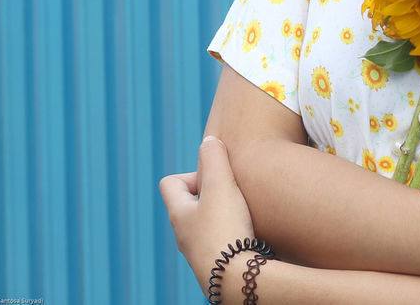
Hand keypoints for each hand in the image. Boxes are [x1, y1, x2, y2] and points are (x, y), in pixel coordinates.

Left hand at [159, 136, 257, 292]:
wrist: (236, 278)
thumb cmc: (225, 230)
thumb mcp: (220, 186)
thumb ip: (214, 159)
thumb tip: (209, 140)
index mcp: (179, 214)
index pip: (170, 183)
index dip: (190, 173)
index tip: (214, 177)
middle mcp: (185, 234)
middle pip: (189, 204)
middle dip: (210, 193)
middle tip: (232, 192)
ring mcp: (200, 251)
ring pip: (205, 224)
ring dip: (222, 213)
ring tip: (244, 211)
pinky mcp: (217, 264)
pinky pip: (220, 241)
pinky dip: (231, 232)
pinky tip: (249, 233)